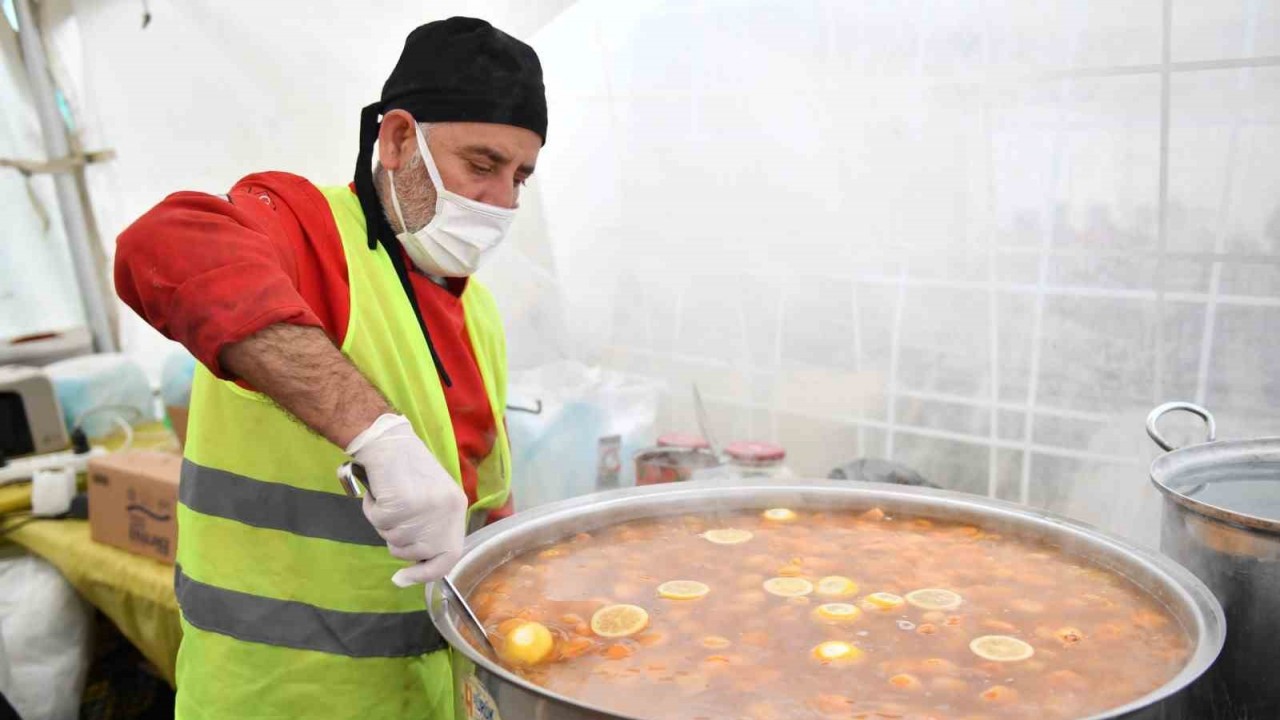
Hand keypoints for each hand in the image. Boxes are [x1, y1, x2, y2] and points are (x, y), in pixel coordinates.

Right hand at [345, 414, 467, 585]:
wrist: (389, 440)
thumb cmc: (406, 468)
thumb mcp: (431, 499)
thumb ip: (430, 528)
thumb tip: (418, 562)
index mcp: (456, 508)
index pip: (448, 556)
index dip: (426, 573)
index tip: (402, 579)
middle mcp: (445, 511)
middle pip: (415, 551)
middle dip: (397, 542)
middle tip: (393, 516)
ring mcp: (424, 508)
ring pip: (394, 539)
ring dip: (384, 523)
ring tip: (389, 497)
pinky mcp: (402, 503)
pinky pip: (378, 522)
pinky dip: (372, 509)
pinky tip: (380, 491)